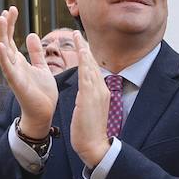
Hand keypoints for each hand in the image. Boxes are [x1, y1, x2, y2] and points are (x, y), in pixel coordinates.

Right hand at [0, 6, 57, 136]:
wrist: (44, 111)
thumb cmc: (42, 91)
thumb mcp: (41, 67)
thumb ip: (36, 52)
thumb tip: (31, 34)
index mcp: (19, 61)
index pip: (11, 37)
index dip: (11, 23)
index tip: (12, 9)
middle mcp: (13, 65)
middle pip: (5, 40)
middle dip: (6, 24)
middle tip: (8, 9)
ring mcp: (13, 73)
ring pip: (4, 50)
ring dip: (3, 34)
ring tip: (2, 19)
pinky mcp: (16, 82)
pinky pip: (8, 68)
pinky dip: (4, 57)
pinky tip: (2, 45)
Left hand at [70, 33, 112, 167]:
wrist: (94, 145)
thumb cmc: (90, 131)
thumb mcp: (90, 111)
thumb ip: (89, 99)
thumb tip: (85, 94)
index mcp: (100, 93)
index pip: (93, 70)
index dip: (86, 57)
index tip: (81, 45)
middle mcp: (101, 90)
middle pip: (93, 64)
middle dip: (85, 48)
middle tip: (77, 33)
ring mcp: (97, 92)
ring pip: (91, 66)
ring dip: (84, 50)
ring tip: (77, 36)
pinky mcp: (91, 97)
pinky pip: (88, 75)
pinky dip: (85, 62)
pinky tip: (81, 53)